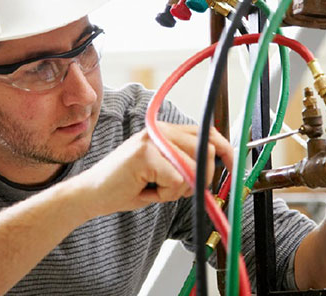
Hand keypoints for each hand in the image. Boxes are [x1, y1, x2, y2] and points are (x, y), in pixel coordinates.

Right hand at [74, 123, 232, 217]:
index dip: (224, 149)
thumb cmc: (128, 186)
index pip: (206, 134)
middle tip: (177, 190)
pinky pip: (176, 180)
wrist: (92, 194)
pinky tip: (146, 190)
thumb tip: (216, 167)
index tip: (233, 165)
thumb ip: (187, 165)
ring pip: (192, 169)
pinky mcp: (145, 154)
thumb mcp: (164, 173)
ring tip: (156, 189)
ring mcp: (152, 140)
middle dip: (201, 179)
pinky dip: (165, 194)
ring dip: (178, 190)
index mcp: (166, 131)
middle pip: (205, 151)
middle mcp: (161, 130)